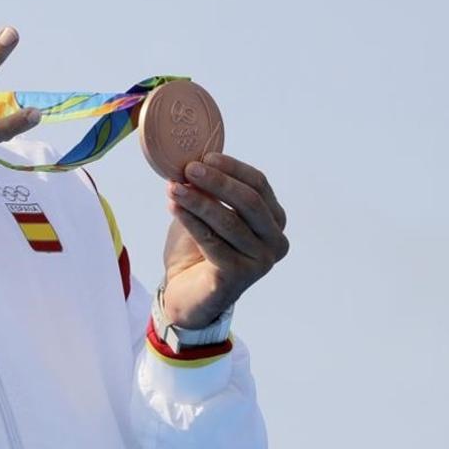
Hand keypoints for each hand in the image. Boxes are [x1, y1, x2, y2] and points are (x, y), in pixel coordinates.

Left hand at [160, 153, 288, 327]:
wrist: (187, 292)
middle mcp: (275, 241)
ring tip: (174, 188)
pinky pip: (213, 242)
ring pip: (229, 222)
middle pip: (249, 202)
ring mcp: (261, 262)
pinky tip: (173, 207)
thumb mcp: (208, 211)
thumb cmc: (200, 248)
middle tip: (189, 169)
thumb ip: (209, 189)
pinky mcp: (240, 277)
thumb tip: (196, 159)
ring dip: (198, 201)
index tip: (205, 156)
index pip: (260, 185)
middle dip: (218, 182)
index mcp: (274, 220)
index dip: (233, 168)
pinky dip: (191, 221)